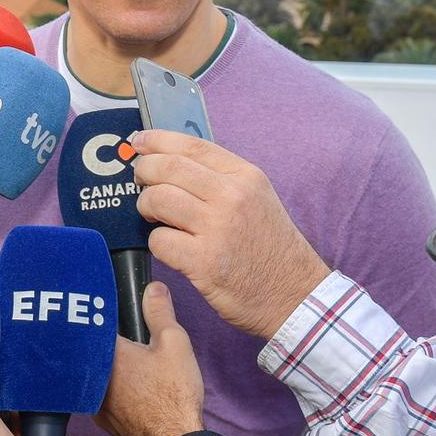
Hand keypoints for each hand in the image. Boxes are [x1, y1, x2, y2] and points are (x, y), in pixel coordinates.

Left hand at [96, 282, 204, 435]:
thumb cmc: (173, 397)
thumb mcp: (174, 343)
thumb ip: (160, 311)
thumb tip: (153, 290)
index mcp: (105, 353)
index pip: (92, 324)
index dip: (100, 315)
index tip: (109, 309)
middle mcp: (91, 377)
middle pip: (90, 350)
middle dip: (102, 342)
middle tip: (125, 339)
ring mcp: (92, 399)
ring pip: (93, 374)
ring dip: (105, 367)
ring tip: (130, 364)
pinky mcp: (100, 418)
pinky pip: (98, 394)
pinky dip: (109, 388)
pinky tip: (130, 388)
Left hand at [131, 129, 330, 338]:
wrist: (295, 294)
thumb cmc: (271, 249)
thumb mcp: (257, 199)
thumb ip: (221, 180)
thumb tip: (172, 164)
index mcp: (246, 177)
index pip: (192, 146)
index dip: (158, 141)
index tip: (140, 143)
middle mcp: (232, 197)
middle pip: (168, 168)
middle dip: (144, 172)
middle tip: (140, 183)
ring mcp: (218, 228)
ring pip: (158, 200)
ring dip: (147, 208)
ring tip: (155, 218)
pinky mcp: (204, 261)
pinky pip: (159, 240)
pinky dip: (157, 243)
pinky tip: (171, 248)